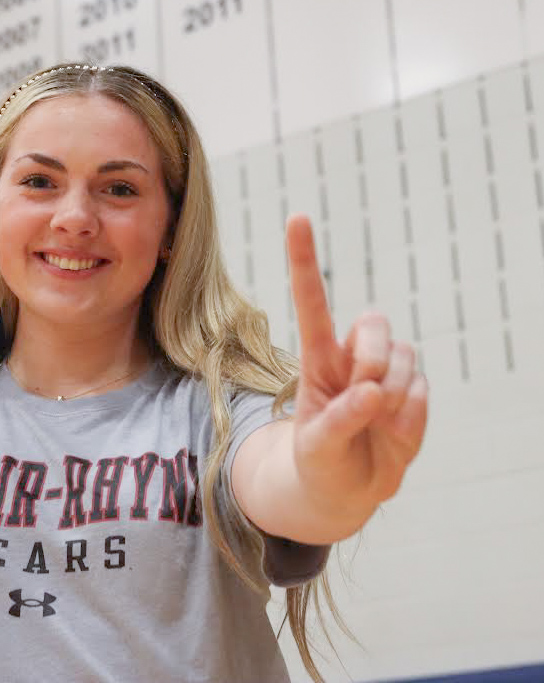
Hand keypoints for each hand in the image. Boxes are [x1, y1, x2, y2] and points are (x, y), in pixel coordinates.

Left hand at [287, 214, 428, 516]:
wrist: (345, 491)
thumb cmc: (319, 461)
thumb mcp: (316, 446)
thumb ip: (338, 419)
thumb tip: (372, 392)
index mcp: (317, 358)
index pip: (312, 302)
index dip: (305, 261)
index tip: (297, 217)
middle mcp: (352, 357)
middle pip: (374, 323)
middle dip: (371, 358)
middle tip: (361, 396)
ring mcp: (387, 373)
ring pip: (404, 356)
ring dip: (391, 394)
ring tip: (372, 423)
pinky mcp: (414, 393)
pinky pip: (423, 392)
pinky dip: (409, 420)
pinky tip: (391, 434)